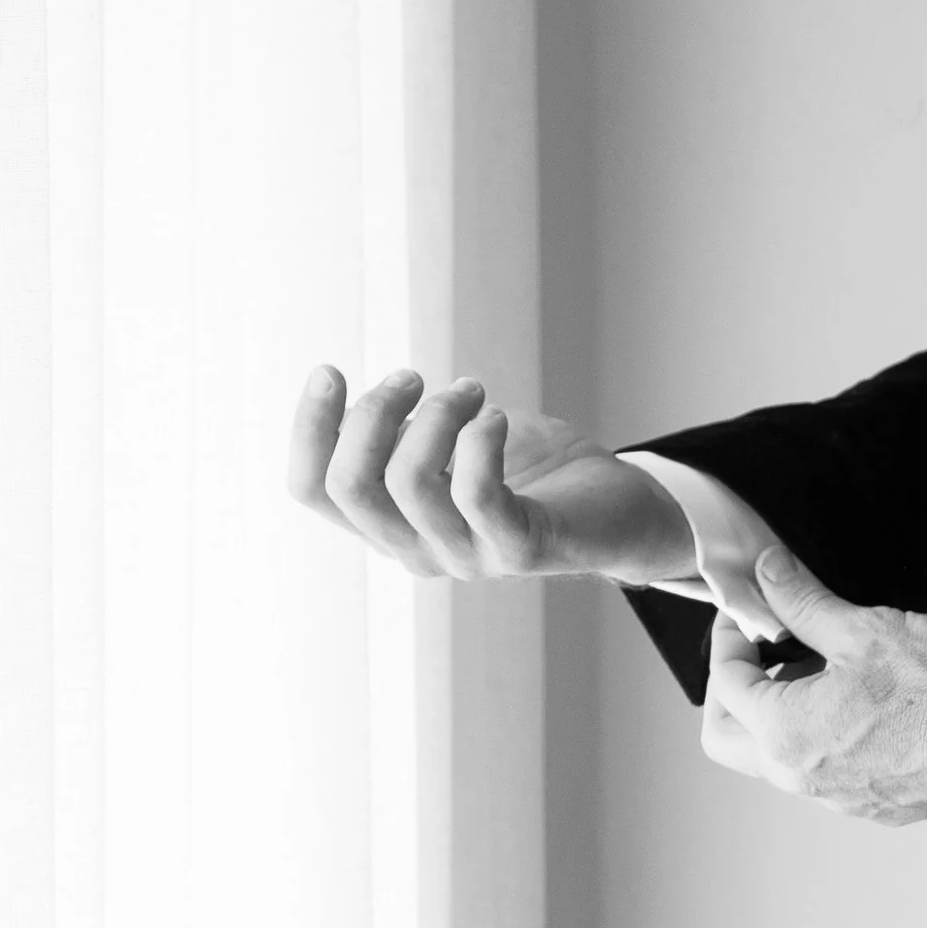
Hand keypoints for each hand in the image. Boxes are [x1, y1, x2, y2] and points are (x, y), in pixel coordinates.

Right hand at [288, 361, 696, 582]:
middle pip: (350, 486)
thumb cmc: (532, 472)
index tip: (330, 369)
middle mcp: (417, 551)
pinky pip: (478, 496)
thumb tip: (364, 402)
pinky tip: (498, 417)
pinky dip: (480, 441)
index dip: (307, 428)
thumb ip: (405, 432)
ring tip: (471, 390)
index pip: (312, 490)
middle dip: (372, 413)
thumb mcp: (452, 445)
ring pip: (409, 483)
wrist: (619, 514)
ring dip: (437, 415)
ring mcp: (467, 558)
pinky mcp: (520, 550)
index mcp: (391, 525)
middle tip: (415, 377)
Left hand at [700, 545, 926, 823]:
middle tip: (759, 649)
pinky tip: (853, 700)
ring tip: (817, 666)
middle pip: (725, 737)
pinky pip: (817, 770)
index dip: (729, 636)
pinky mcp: (867, 803)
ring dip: (776, 710)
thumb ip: (803, 602)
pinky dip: (814, 733)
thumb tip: (768, 574)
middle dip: (731, 688)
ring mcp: (833, 797)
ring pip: (772, 756)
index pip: (724, 683)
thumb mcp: (862, 629)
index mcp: (783, 733)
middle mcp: (798, 776)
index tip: (748, 611)